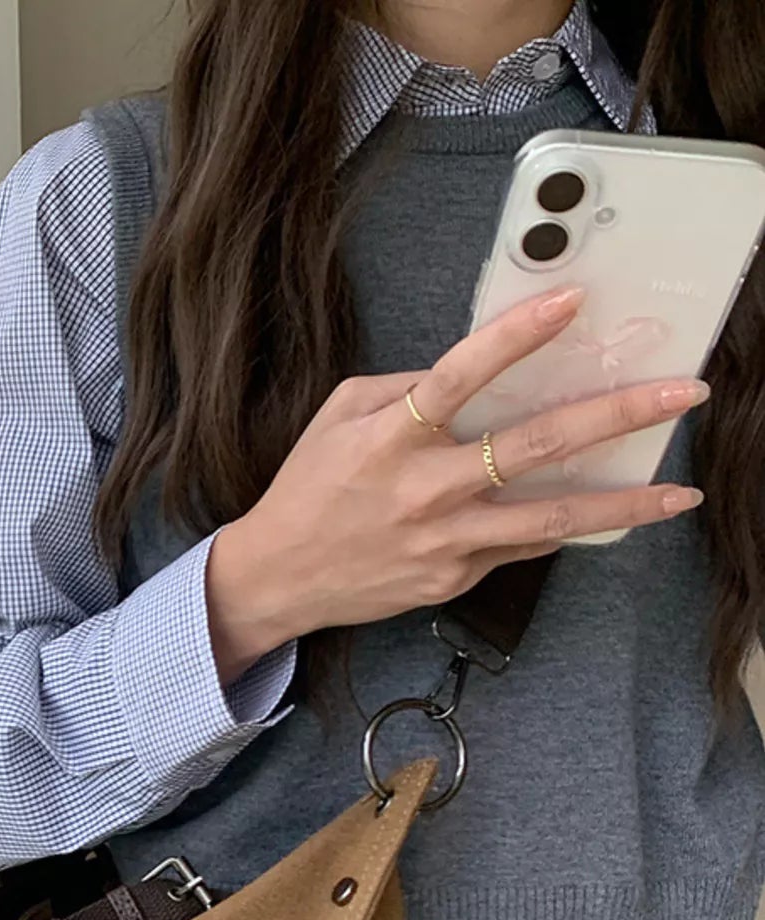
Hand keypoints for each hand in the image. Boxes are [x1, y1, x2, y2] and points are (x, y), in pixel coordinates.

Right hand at [205, 283, 708, 685]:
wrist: (279, 578)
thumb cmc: (310, 490)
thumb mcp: (339, 416)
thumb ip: (406, 388)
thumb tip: (474, 376)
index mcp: (389, 436)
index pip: (459, 377)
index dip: (515, 337)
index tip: (570, 303)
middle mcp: (423, 488)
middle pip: (532, 448)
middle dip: (613, 417)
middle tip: (679, 394)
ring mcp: (444, 540)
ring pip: (548, 519)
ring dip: (621, 505)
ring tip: (678, 493)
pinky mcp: (453, 577)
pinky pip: (519, 547)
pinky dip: (562, 527)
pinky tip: (604, 514)